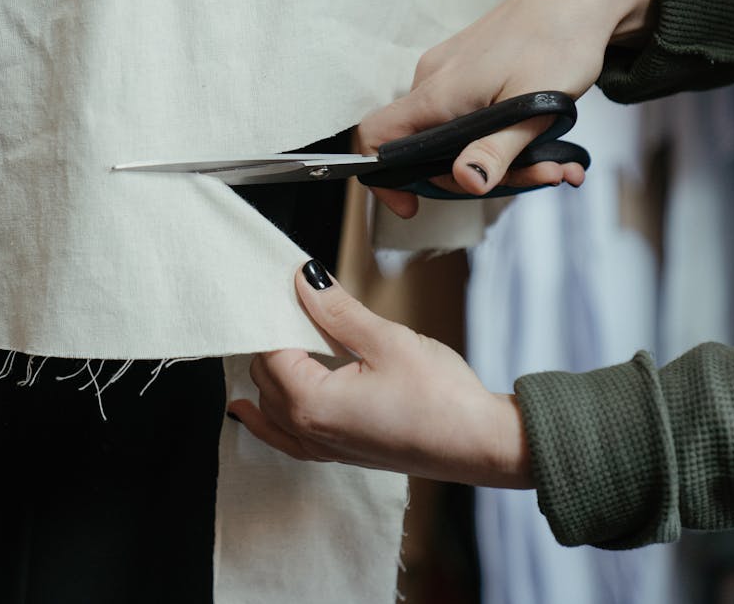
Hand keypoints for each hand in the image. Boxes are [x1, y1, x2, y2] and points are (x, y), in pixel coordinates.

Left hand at [228, 261, 532, 488]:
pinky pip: (284, 436)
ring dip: (269, 373)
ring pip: (270, 406)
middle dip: (271, 340)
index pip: (268, 350)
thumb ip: (337, 310)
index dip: (274, 315)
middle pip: (264, 377)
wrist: (480, 446)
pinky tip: (253, 406)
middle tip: (292, 303)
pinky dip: (267, 417)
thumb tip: (303, 280)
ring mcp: (322, 448)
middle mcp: (307, 431)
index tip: (281, 286)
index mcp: (311, 403)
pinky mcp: (339, 453)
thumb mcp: (386, 340)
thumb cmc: (442, 399)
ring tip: (282, 338)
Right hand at [360, 0, 655, 216]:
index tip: (411, 205)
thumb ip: (496, 149)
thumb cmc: (559, 41)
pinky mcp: (471, 72)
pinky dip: (508, 138)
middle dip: (482, 175)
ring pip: (460, 137)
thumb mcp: (534, 108)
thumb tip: (466, 182)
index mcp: (439, 92)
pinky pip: (475, 118)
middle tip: (539, 178)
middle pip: (430, 151)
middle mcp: (435, 82)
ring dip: (508, 160)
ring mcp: (452, 75)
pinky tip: (554, 147)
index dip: (383, 177)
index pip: (377, 136)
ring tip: (559, 165)